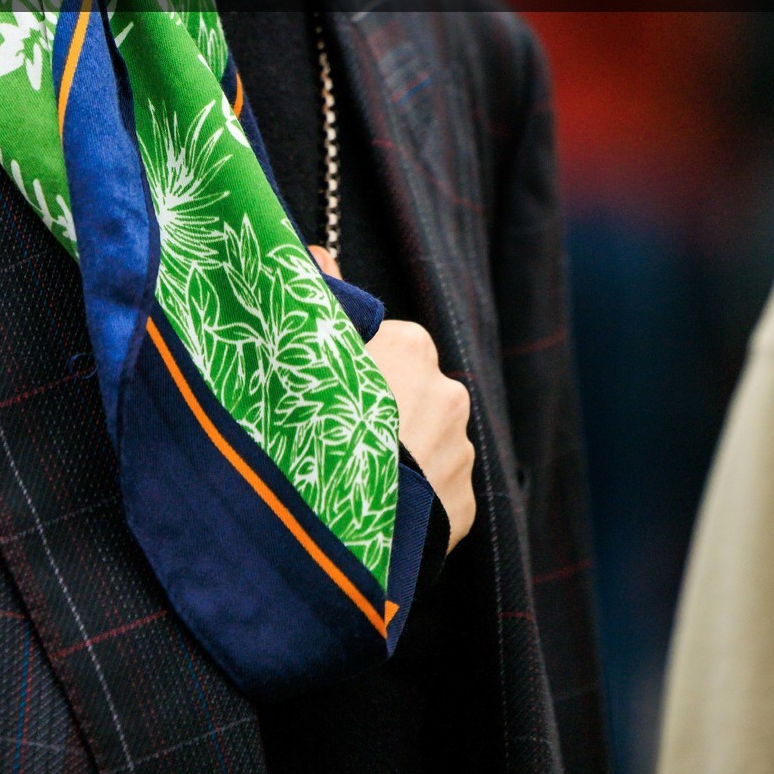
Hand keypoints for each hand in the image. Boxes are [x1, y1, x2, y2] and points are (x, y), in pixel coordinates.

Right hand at [310, 247, 475, 547]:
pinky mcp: (464, 506)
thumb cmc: (318, 424)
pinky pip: (435, 495)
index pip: (387, 346)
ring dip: (399, 458)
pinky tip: (376, 511)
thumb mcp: (308, 351)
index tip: (330, 391)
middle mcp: (450, 393)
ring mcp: (460, 452)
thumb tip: (317, 249)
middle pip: (409, 395)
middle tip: (339, 437)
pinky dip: (412, 501)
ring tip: (355, 479)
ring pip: (425, 445)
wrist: (344, 524)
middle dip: (381, 412)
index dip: (356, 367)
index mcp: (412, 346)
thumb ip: (321, 296)